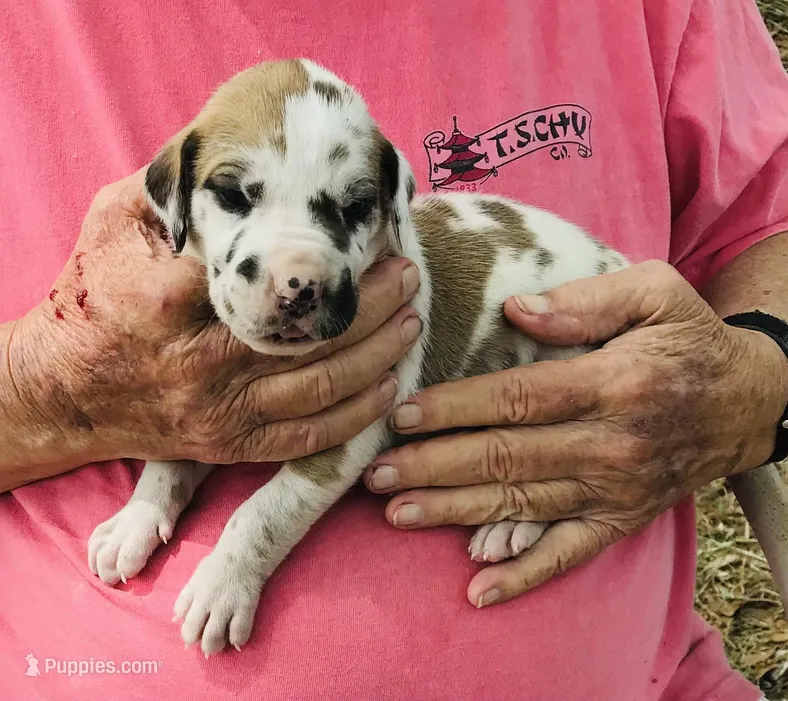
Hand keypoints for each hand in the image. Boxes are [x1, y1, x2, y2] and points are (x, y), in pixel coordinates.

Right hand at [2, 168, 420, 479]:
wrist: (65, 391)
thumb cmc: (93, 300)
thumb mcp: (112, 226)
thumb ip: (168, 193)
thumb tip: (229, 162)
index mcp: (173, 299)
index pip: (265, 272)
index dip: (326, 256)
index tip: (364, 233)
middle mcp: (202, 360)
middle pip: (310, 332)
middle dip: (372, 304)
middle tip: (408, 274)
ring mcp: (220, 410)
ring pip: (320, 385)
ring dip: (377, 355)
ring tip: (411, 321)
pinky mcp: (230, 445)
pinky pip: (305, 437)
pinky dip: (354, 415)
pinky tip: (387, 388)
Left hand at [363, 260, 787, 607]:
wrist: (746, 402)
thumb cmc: (689, 340)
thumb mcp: (655, 294)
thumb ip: (586, 301)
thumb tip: (516, 310)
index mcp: (614, 384)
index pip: (518, 399)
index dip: (455, 408)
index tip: (402, 413)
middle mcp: (611, 445)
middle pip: (507, 458)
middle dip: (434, 465)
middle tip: (376, 472)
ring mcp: (614, 491)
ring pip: (521, 505)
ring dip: (454, 513)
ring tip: (396, 513)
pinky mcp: (620, 521)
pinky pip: (568, 555)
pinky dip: (523, 576)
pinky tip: (477, 591)